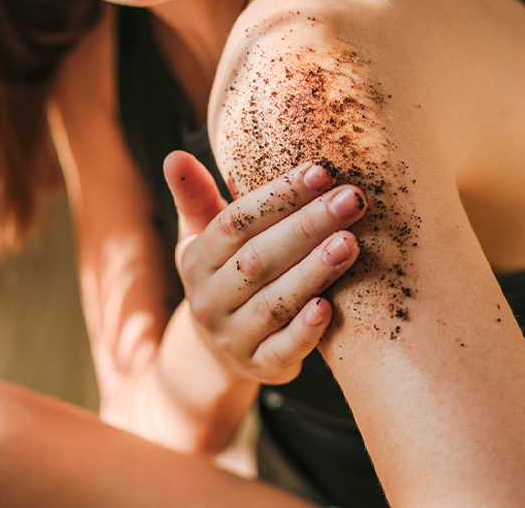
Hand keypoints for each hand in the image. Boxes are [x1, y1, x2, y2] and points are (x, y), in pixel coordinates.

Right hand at [164, 151, 364, 384]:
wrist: (219, 350)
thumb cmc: (225, 276)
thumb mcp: (205, 239)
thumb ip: (197, 198)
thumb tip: (174, 156)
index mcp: (197, 260)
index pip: (235, 222)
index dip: (276, 196)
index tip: (320, 171)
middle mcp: (209, 299)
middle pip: (257, 259)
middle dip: (306, 227)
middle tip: (351, 200)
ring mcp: (233, 336)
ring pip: (273, 303)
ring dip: (312, 272)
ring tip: (350, 243)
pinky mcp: (260, 367)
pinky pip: (282, 350)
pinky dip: (304, 331)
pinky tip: (329, 308)